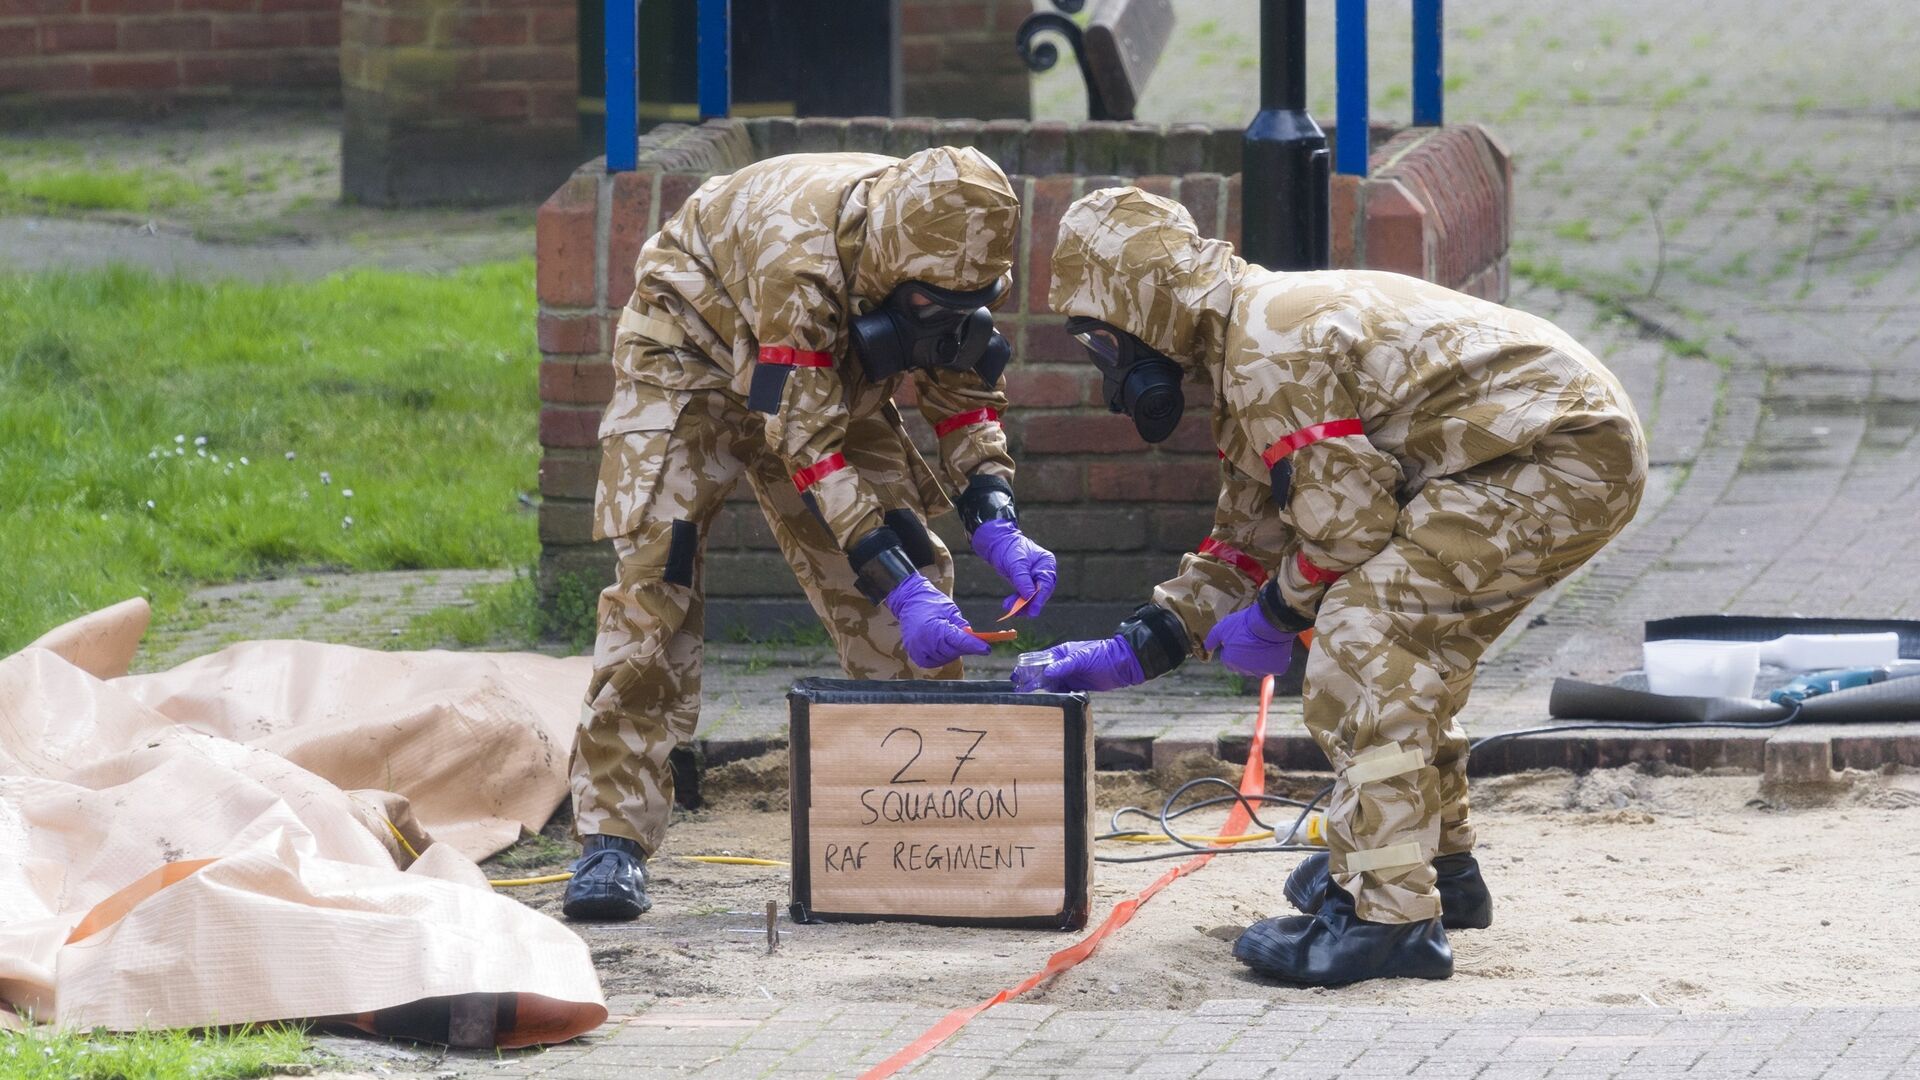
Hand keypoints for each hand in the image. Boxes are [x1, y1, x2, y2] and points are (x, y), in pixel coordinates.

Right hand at [882, 573, 991, 669]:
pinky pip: (934, 661)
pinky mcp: (916, 655)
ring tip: (949, 636)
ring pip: (945, 657)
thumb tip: (975, 640)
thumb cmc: (932, 603)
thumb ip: (962, 627)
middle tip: (972, 640)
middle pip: (953, 651)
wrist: (909, 601)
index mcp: (934, 628)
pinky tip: (942, 645)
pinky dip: (942, 655)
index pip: (959, 641)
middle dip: (965, 647)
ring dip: (953, 650)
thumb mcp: (950, 610)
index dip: (974, 646)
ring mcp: (918, 650)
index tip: (987, 649)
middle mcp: (925, 642)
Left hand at [970, 519, 1057, 616]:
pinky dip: (1017, 601)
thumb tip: (1029, 597)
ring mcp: (1036, 578)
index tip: (1033, 611)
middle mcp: (1044, 571)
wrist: (997, 544)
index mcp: (1046, 563)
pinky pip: (1024, 595)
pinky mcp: (1027, 583)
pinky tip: (1009, 606)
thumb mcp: (1016, 564)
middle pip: (1041, 593)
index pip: (1046, 584)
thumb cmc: (1009, 549)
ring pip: (1032, 596)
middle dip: (1029, 604)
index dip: (1040, 599)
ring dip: (1021, 605)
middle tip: (1018, 613)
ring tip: (1010, 610)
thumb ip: (1023, 580)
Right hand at [1011, 636, 1144, 692]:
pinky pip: (1062, 691)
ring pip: (1050, 684)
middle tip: (1019, 690)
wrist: (1122, 665)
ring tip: (1030, 698)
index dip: (1027, 667)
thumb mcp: (1082, 658)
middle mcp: (1063, 664)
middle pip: (1042, 673)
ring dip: (1042, 690)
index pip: (1039, 659)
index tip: (1016, 676)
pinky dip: (1055, 696)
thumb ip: (1064, 665)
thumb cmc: (1102, 655)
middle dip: (1031, 681)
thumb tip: (1047, 672)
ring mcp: (1069, 675)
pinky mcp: (1076, 686)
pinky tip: (1047, 702)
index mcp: (1061, 652)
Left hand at [1203, 604, 1297, 677]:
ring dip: (1260, 660)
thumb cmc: (1244, 624)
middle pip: (1243, 666)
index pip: (1229, 660)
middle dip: (1246, 657)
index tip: (1241, 638)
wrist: (1269, 622)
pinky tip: (1273, 647)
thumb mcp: (1223, 628)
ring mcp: (1262, 671)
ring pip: (1259, 668)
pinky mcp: (1277, 669)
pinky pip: (1274, 666)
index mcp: (1231, 661)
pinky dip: (1274, 659)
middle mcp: (1245, 670)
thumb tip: (1206, 648)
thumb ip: (1212, 639)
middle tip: (1252, 641)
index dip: (1234, 648)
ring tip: (1263, 644)